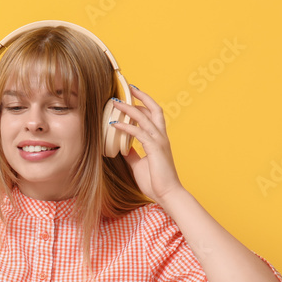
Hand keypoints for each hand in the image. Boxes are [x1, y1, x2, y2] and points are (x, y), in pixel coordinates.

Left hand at [110, 87, 183, 204]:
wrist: (167, 194)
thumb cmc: (155, 181)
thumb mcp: (138, 164)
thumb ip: (131, 153)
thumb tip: (122, 147)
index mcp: (159, 139)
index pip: (153, 115)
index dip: (143, 104)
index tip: (132, 96)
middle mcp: (161, 136)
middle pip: (153, 109)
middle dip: (141, 97)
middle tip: (128, 87)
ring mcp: (159, 141)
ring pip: (144, 117)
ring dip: (129, 108)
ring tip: (115, 103)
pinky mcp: (155, 148)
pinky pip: (138, 132)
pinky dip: (125, 126)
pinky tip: (114, 124)